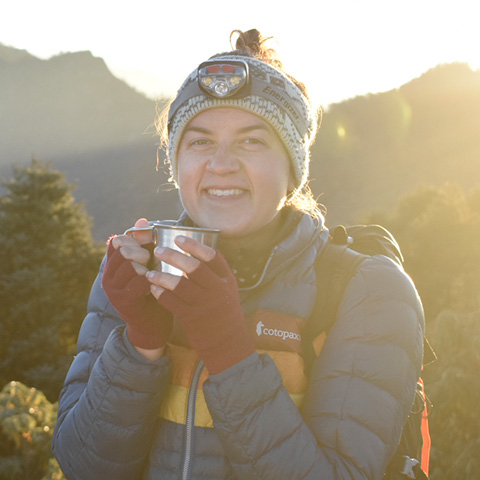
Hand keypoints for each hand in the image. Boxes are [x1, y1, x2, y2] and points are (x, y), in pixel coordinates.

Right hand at [102, 218, 172, 350]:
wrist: (150, 327)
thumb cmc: (152, 292)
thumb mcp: (147, 266)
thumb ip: (143, 245)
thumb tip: (142, 219)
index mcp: (112, 266)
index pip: (117, 242)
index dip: (134, 239)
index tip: (148, 244)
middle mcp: (108, 277)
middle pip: (122, 251)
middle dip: (141, 251)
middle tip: (152, 259)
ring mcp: (114, 290)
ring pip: (130, 265)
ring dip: (147, 265)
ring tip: (155, 272)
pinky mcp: (125, 302)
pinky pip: (138, 282)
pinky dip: (151, 279)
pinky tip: (158, 282)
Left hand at [147, 236, 254, 373]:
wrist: (228, 342)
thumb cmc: (224, 312)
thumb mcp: (227, 291)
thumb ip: (214, 275)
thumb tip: (194, 253)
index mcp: (227, 280)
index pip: (213, 256)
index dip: (195, 245)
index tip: (179, 238)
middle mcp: (218, 290)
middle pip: (194, 268)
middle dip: (174, 257)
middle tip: (158, 250)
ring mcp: (205, 305)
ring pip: (180, 285)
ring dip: (162, 276)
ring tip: (150, 272)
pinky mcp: (192, 319)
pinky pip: (172, 302)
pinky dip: (161, 294)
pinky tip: (153, 288)